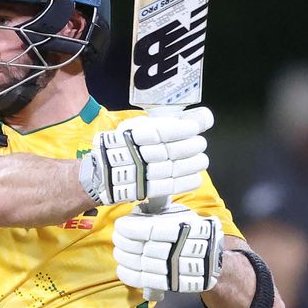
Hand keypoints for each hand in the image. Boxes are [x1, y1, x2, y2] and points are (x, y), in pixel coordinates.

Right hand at [78, 107, 212, 205]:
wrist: (102, 172)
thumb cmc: (127, 144)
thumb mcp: (144, 126)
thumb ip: (173, 121)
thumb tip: (205, 117)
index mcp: (132, 134)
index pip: (161, 131)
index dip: (182, 130)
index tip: (195, 128)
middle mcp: (134, 153)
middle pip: (169, 151)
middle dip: (191, 147)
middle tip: (201, 144)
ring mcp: (137, 173)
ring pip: (171, 169)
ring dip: (192, 165)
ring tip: (202, 160)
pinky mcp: (141, 190)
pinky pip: (166, 187)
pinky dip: (185, 182)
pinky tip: (196, 178)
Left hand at [113, 203, 223, 294]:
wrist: (211, 257)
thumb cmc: (190, 229)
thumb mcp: (179, 212)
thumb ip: (160, 207)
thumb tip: (139, 204)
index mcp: (182, 227)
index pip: (148, 229)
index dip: (129, 228)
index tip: (121, 225)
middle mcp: (180, 248)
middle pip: (141, 247)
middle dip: (123, 242)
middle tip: (118, 238)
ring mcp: (176, 268)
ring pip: (141, 265)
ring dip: (124, 258)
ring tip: (119, 251)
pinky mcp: (173, 283)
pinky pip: (146, 281)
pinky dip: (130, 275)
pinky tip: (122, 268)